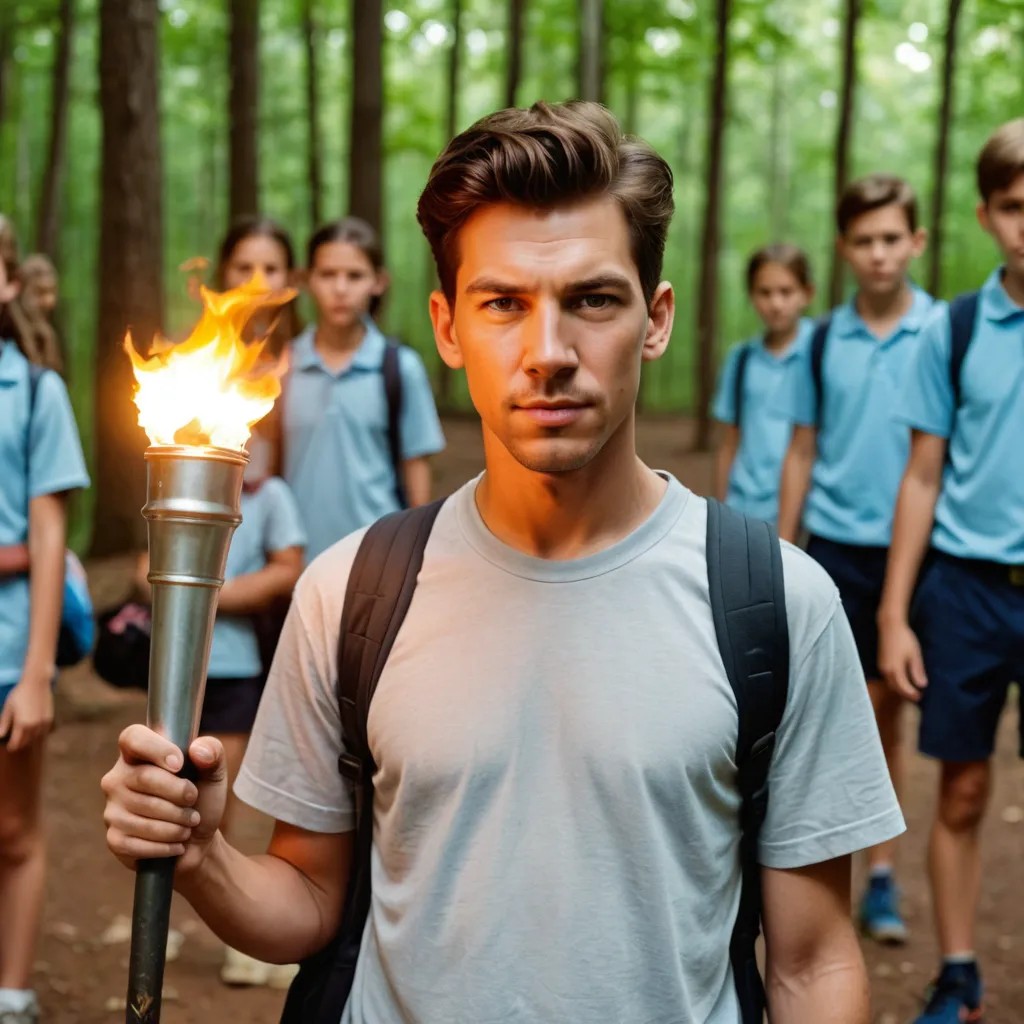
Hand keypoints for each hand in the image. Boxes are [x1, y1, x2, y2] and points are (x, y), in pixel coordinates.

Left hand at [0, 671, 53, 751]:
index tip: (10, 747)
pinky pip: (43, 730)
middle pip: (26, 741)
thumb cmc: (20, 694)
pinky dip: (37, 733)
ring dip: (29, 739)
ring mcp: (43, 722)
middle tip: (15, 744)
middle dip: (20, 744)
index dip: (12, 746)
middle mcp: (34, 725)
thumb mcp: (8, 708)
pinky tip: (33, 730)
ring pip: (36, 737)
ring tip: (24, 738)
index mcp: (22, 724)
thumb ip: (4, 723)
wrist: (37, 682)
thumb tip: (0, 735)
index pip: (17, 742)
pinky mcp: (49, 718)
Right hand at [101, 725, 227, 875]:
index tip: (180, 764)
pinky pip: (138, 842)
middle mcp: (118, 779)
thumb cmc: (201, 799)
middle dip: (179, 793)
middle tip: (193, 801)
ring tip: (189, 823)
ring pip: (144, 814)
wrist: (198, 840)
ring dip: (177, 823)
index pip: (133, 737)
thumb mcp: (214, 773)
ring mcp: (112, 809)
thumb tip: (198, 751)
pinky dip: (166, 845)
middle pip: (144, 778)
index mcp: (139, 754)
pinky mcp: (114, 839)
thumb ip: (213, 752)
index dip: (156, 748)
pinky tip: (177, 844)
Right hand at [878, 618, 926, 702]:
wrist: (889, 626)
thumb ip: (917, 671)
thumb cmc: (904, 639)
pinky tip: (903, 680)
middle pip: (895, 688)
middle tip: (917, 696)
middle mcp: (886, 671)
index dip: (912, 694)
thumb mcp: (914, 655)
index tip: (921, 696)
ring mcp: (882, 667)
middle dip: (906, 694)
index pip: (903, 688)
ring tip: (911, 689)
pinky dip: (895, 682)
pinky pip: (888, 677)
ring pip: (890, 683)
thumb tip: (922, 685)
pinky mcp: (881, 663)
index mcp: (895, 669)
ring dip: (900, 688)